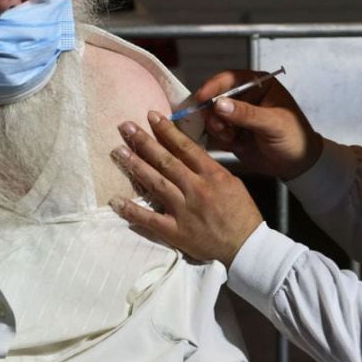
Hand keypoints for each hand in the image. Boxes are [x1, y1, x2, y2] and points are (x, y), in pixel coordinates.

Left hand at [109, 111, 263, 265]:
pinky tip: (115, 200)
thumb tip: (188, 155)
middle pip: (165, 160)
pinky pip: (149, 219)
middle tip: (125, 127)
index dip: (166, 130)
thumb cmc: (241, 213)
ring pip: (156, 183)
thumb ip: (209, 168)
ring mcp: (183, 210)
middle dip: (144, 142)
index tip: (151, 115)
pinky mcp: (176, 231)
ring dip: (135, 166)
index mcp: (211, 174)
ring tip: (118, 151)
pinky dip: (131, 210)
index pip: (185, 147)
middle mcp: (195, 188)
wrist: (246, 245)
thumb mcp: (232, 182)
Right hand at [197, 70, 322, 181]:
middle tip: (219, 126)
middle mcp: (244, 97)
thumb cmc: (294, 137)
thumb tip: (219, 104)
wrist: (298, 165)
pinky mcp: (232, 132)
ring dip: (217, 127)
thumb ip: (247, 114)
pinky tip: (232, 144)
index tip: (202, 98)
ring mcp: (237, 116)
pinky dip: (219, 138)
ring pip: (212, 116)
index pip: (230, 79)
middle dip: (212, 112)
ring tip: (231, 137)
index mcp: (258, 85)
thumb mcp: (273, 123)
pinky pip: (215, 132)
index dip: (213, 86)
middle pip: (215, 97)